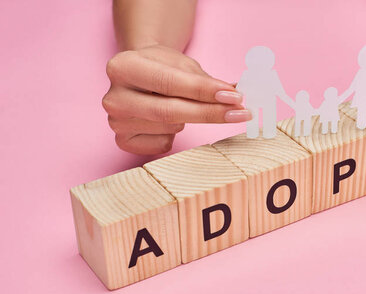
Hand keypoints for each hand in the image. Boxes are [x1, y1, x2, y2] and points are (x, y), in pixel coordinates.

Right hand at [102, 45, 250, 154]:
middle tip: (240, 112)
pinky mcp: (123, 141)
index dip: (204, 91)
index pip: (169, 82)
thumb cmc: (163, 68)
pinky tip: (167, 121)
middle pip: (169, 111)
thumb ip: (208, 81)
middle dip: (210, 112)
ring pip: (169, 128)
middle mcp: (113, 97)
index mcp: (123, 67)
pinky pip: (163, 144)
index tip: (234, 97)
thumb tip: (237, 94)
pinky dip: (174, 135)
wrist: (139, 76)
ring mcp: (115, 122)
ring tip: (184, 106)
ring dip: (189, 120)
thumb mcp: (184, 65)